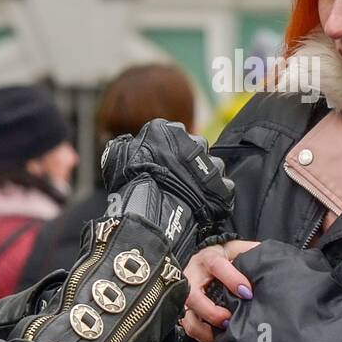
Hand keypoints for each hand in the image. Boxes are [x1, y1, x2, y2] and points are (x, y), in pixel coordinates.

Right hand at [101, 120, 233, 229]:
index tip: (162, 164)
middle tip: (178, 180)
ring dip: (203, 179)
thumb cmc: (132, 183)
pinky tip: (203, 206)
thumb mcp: (118, 157)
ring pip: (210, 168)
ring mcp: (211, 164)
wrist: (153, 211)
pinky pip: (222, 189)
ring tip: (190, 195)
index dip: (166, 152)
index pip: (171, 134)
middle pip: (195, 148)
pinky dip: (215, 196)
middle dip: (188, 162)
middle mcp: (195, 141)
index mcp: (168, 130)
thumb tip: (125, 143)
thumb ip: (125, 146)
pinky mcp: (223, 186)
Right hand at [179, 240, 260, 341]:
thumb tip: (270, 259)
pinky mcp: (187, 309)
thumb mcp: (238, 249)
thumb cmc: (226, 256)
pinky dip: (202, 334)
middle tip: (229, 319)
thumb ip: (251, 252)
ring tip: (224, 330)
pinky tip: (217, 335)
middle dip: (210, 311)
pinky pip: (188, 325)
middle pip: (192, 295)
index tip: (247, 293)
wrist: (208, 259)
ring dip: (204, 327)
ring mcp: (187, 294)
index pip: (216, 265)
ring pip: (188, 314)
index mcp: (208, 258)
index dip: (231, 280)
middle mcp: (193, 276)